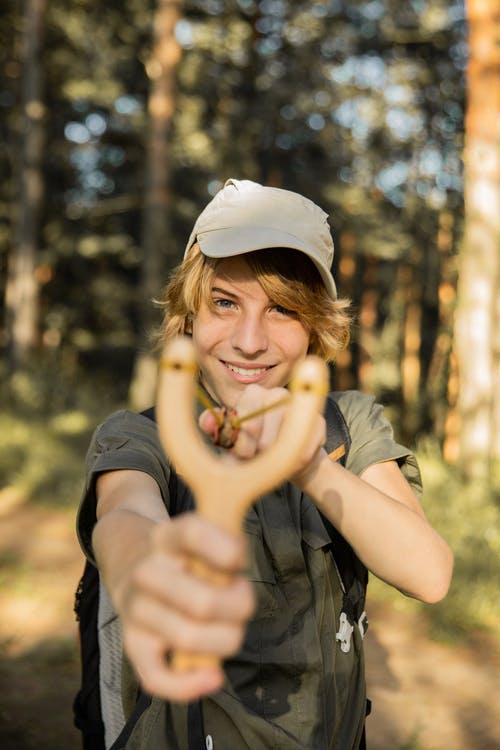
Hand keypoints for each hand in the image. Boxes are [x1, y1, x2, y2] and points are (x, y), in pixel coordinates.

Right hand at [115, 513, 254, 701]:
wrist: (135, 565)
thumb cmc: (189, 558)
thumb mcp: (206, 536)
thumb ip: (227, 545)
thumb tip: (237, 563)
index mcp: (166, 538)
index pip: (194, 534)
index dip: (228, 550)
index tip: (239, 560)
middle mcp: (145, 572)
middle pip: (203, 603)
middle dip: (238, 609)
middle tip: (243, 602)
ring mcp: (135, 610)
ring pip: (189, 639)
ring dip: (225, 639)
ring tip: (229, 626)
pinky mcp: (132, 644)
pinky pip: (158, 678)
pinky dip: (189, 685)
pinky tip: (213, 676)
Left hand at [199, 384, 325, 482]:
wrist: (285, 459)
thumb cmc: (253, 448)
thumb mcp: (230, 442)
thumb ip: (215, 430)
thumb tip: (205, 422)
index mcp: (253, 394)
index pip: (248, 416)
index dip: (244, 442)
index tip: (243, 456)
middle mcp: (277, 394)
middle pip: (268, 431)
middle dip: (261, 453)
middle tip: (257, 460)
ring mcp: (301, 406)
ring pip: (287, 441)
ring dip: (278, 459)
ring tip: (273, 460)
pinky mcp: (319, 422)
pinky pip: (306, 449)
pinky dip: (296, 463)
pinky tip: (291, 461)